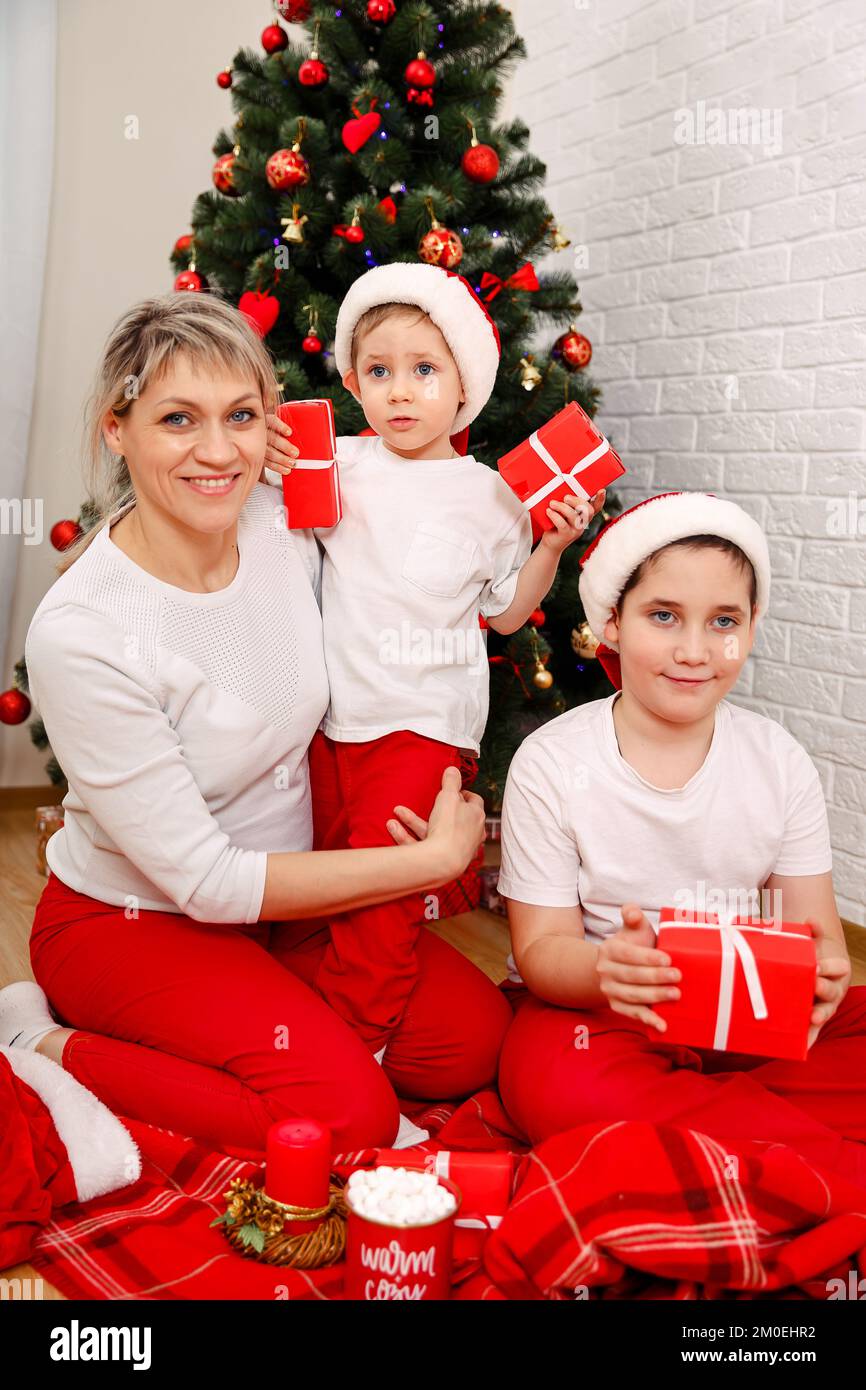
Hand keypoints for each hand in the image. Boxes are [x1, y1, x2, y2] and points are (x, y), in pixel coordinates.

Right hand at [261, 411, 299, 481]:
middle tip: (295, 453)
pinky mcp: (258, 455)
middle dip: (284, 446)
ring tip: (292, 463)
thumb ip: (286, 428)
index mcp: (266, 421)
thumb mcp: (278, 424)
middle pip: (272, 439)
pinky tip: (285, 469)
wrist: (257, 437)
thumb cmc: (274, 430)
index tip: (289, 432)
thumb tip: (304, 434)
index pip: (272, 421)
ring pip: (268, 452)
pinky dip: (276, 467)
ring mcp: (257, 444)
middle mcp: (260, 432)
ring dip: (281, 459)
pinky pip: (266, 463)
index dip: (280, 427)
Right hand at [386, 767, 485, 880]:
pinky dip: (407, 836)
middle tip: (425, 801)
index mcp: (476, 817)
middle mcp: (469, 834)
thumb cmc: (449, 827)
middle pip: (452, 818)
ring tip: (397, 812)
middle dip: (432, 808)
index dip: (462, 794)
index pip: (474, 801)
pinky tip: (392, 827)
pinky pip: (422, 846)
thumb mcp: (448, 796)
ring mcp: (456, 849)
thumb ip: (450, 781)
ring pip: (432, 832)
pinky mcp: (440, 861)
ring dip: (412, 821)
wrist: (443, 862)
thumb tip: (453, 769)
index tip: (452, 791)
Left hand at [540, 489, 605, 553]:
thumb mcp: (563, 512)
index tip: (601, 490)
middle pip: (588, 510)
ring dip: (562, 507)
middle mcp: (583, 523)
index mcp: (584, 515)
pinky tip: (549, 511)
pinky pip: (562, 524)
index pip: (596, 507)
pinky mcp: (567, 535)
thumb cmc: (556, 524)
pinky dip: (555, 516)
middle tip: (566, 497)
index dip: (600, 499)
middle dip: (577, 501)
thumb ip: (566, 503)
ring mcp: (576, 530)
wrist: (550, 543)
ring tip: (552, 503)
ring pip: (574, 516)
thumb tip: (560, 487)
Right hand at [595, 903, 681, 1031]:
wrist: (615, 968)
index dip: (647, 958)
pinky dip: (648, 1021)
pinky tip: (663, 1025)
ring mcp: (609, 990)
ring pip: (632, 995)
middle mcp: (605, 971)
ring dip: (655, 997)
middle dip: (656, 977)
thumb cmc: (634, 946)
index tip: (668, 959)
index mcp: (609, 949)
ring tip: (676, 994)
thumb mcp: (633, 929)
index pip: (627, 954)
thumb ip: (632, 916)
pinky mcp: (617, 1006)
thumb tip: (631, 911)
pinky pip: (632, 1014)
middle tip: (678, 976)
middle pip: (631, 976)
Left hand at [806, 919, 850, 1048]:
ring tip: (811, 1017)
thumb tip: (810, 921)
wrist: (813, 973)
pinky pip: (812, 1032)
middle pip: (832, 991)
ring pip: (824, 1012)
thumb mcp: (815, 942)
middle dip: (823, 989)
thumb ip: (814, 932)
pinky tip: (801, 1048)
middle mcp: (832, 990)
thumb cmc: (813, 956)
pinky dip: (808, 1040)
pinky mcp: (811, 1020)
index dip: (828, 967)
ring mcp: (823, 1006)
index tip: (816, 966)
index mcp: (836, 970)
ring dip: (818, 1016)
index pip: (837, 968)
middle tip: (813, 985)